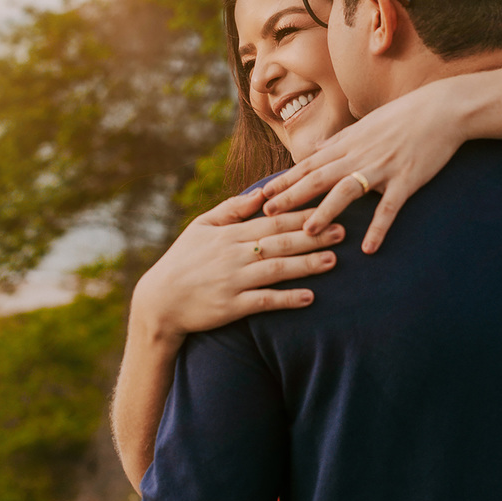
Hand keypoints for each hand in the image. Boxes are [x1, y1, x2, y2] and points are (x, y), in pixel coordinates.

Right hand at [130, 189, 342, 344]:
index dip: (302, 214)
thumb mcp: (201, 227)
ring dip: (306, 265)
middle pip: (280, 242)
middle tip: (342, 231)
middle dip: (313, 236)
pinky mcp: (231, 307)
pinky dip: (286, 299)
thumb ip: (231, 210)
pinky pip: (264, 302)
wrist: (159, 302)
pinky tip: (309, 297)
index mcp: (229, 234)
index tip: (327, 207)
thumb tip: (261, 193)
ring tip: (333, 260)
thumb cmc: (183, 260)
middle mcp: (233, 255)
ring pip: (276, 270)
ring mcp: (233, 281)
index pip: (272, 220)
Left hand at [261, 81, 464, 253]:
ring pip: (347, 191)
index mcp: (348, 144)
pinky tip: (369, 248)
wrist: (441, 110)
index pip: (308, 164)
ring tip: (307, 230)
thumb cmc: (404, 116)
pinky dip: (379, 227)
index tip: (261, 194)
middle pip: (318, 177)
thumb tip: (318, 145)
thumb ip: (341, 138)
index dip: (283, 180)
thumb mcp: (366, 123)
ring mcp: (382, 167)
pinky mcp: (406, 179)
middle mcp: (359, 155)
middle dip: (291, 195)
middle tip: (268, 213)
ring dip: (326, 211)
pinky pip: (389, 207)